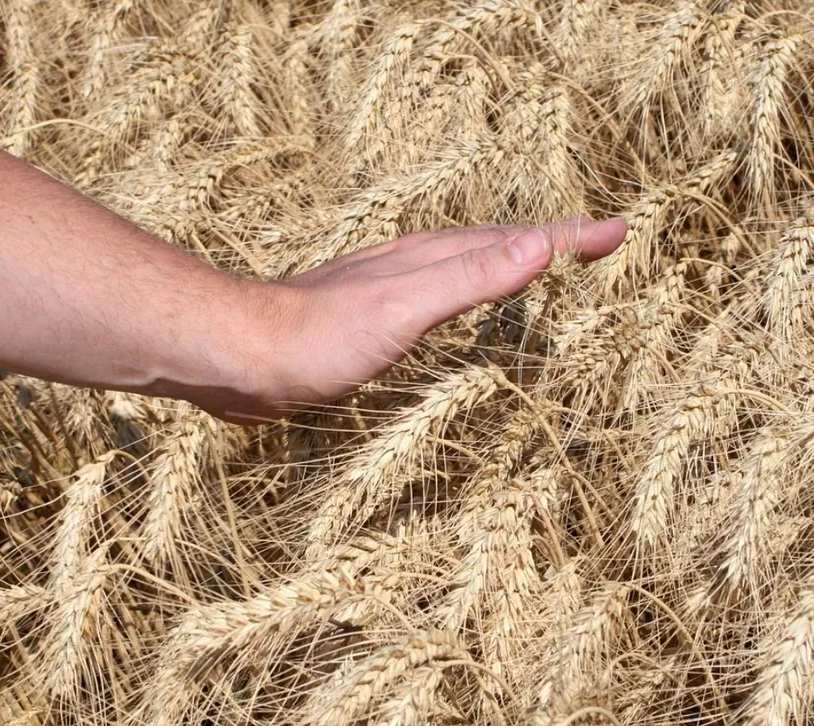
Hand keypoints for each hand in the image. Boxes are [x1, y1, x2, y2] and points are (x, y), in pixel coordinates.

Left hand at [198, 216, 626, 423]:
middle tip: (593, 240)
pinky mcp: (369, 321)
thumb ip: (467, 278)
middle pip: (495, 244)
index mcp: (430, 259)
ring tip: (537, 261)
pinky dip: (467, 294)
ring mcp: (390, 291)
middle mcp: (413, 266)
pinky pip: (437, 298)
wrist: (245, 356)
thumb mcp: (402, 307)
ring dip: (507, 260)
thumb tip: (538, 246)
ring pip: (464, 268)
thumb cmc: (318, 338)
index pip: (515, 242)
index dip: (568, 238)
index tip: (619, 229)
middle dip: (547, 241)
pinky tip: (454, 307)